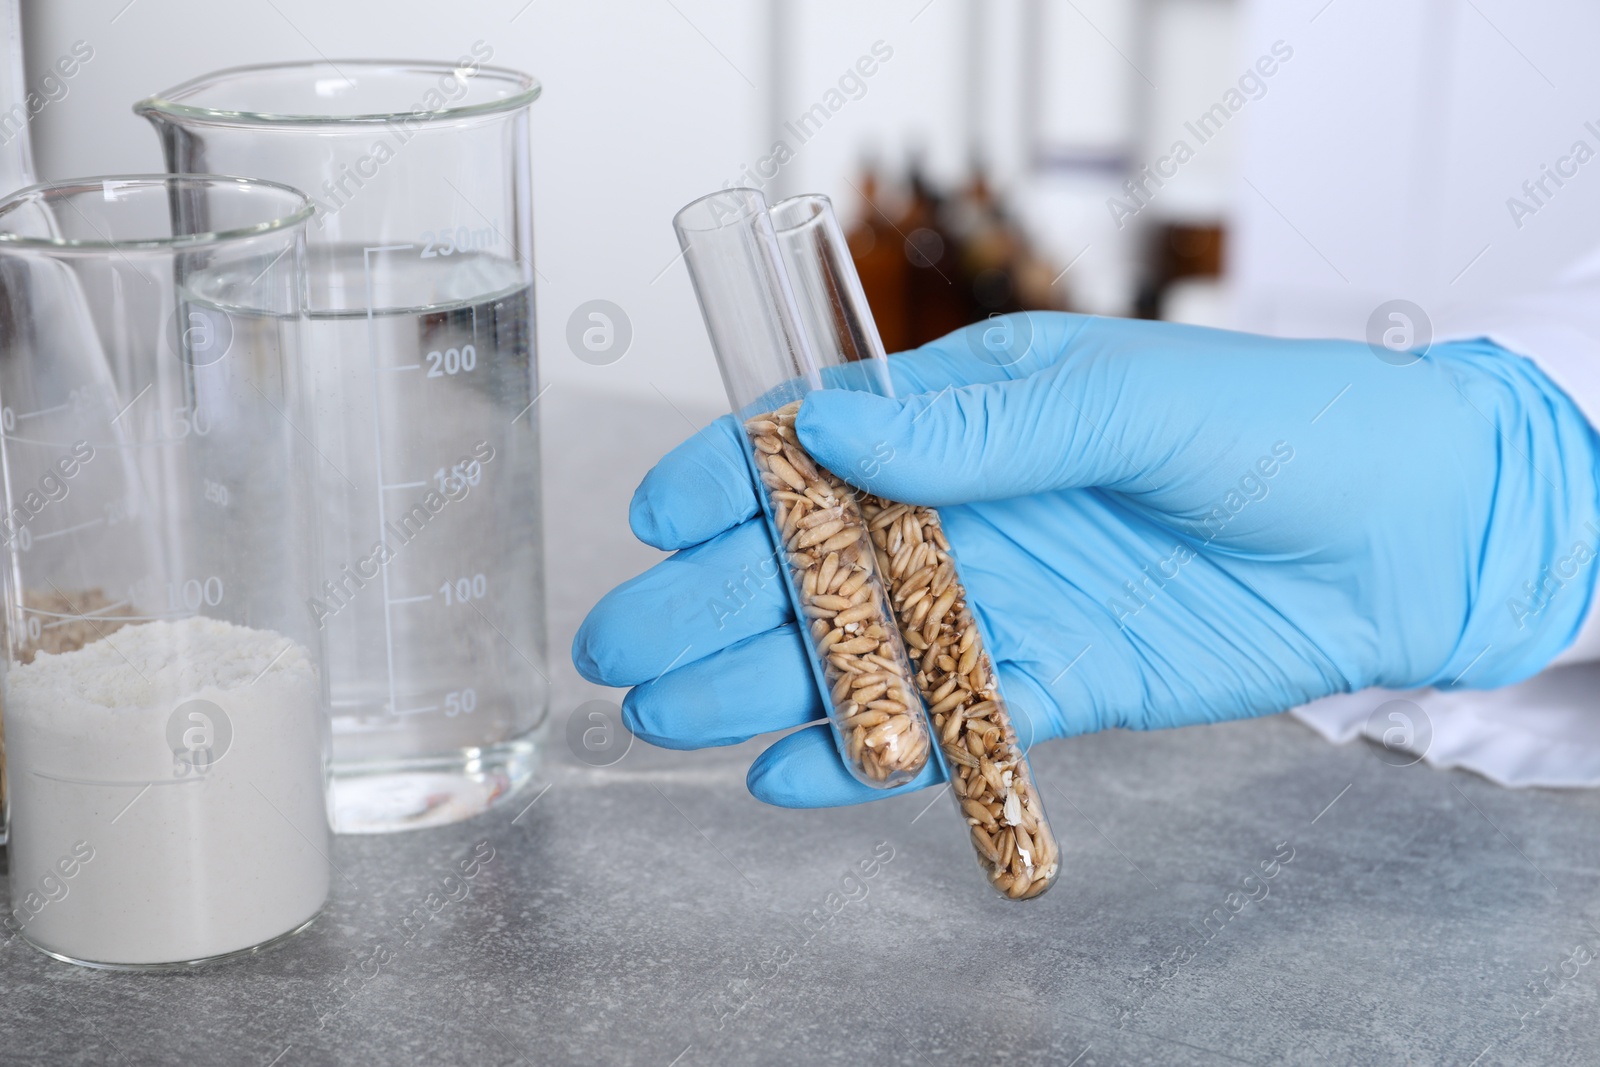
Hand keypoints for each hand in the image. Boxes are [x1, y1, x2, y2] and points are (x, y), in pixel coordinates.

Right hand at [574, 312, 1599, 806]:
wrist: (1412, 531)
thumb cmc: (1280, 423)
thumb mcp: (1126, 398)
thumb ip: (983, 423)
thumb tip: (830, 431)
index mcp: (973, 412)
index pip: (820, 446)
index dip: (732, 482)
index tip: (660, 518)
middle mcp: (971, 510)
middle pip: (813, 562)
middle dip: (712, 602)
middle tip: (622, 649)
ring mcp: (1007, 601)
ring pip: (860, 650)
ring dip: (764, 684)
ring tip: (669, 717)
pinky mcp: (1056, 683)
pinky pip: (948, 724)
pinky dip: (874, 754)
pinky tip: (793, 772)